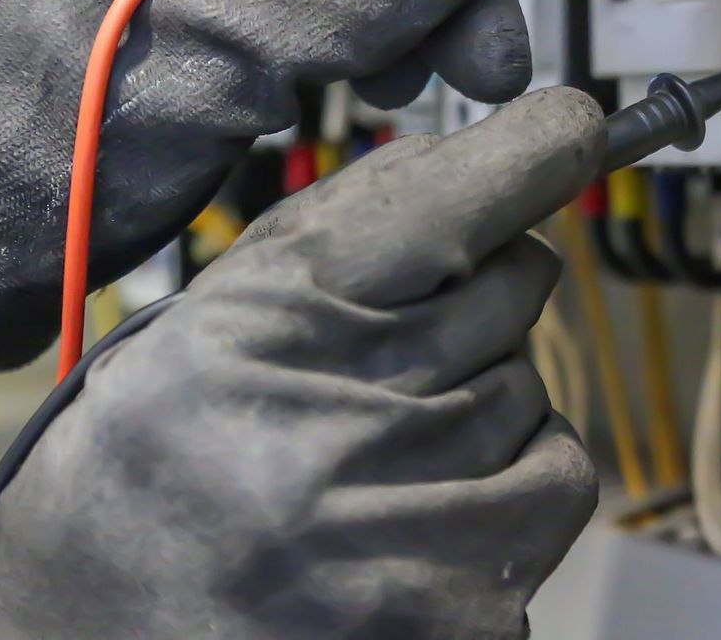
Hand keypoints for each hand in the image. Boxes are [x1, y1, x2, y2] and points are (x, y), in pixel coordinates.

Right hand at [0, 88, 603, 639]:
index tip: (571, 128)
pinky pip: (553, 483)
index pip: (446, 205)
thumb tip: (480, 158)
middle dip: (479, 300)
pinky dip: (512, 482)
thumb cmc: (148, 471)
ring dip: (488, 401)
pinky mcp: (462, 609)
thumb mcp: (207, 323)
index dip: (529, 152)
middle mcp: (344, 425)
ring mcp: (410, 527)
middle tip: (400, 351)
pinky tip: (422, 510)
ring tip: (383, 454)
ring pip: (536, 388)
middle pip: (514, 291)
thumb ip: (339, 232)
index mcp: (267, 331)